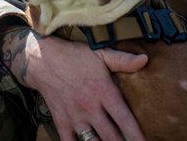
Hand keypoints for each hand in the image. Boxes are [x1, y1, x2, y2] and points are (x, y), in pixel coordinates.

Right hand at [0, 28, 147, 140]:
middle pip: (111, 136)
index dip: (136, 134)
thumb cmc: (74, 56)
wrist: (42, 60)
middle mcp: (90, 107)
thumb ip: (122, 60)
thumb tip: (144, 60)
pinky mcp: (61, 122)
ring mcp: (75, 117)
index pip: (124, 118)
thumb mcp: (100, 53)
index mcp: (102, 91)